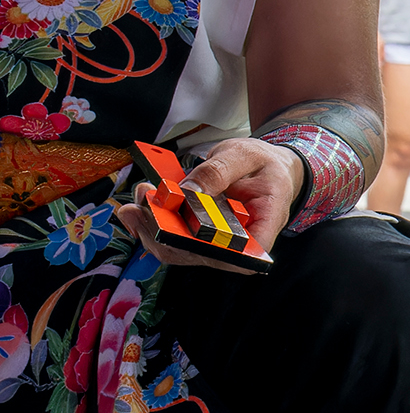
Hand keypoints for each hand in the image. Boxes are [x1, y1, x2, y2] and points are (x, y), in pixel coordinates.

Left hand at [118, 138, 298, 271]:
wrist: (266, 167)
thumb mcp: (245, 157)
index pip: (238, 255)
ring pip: (177, 249)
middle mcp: (238, 244)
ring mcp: (215, 242)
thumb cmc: (265, 166)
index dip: (205, 248)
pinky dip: (152, 221)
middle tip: (141, 206)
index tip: (177, 227)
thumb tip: (190, 190)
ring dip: (151, 226)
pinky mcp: (198, 236)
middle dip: (163, 232)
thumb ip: (218, 171)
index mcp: (263, 227)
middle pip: (198, 254)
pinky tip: (144, 202)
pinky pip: (172, 237)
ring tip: (140, 198)